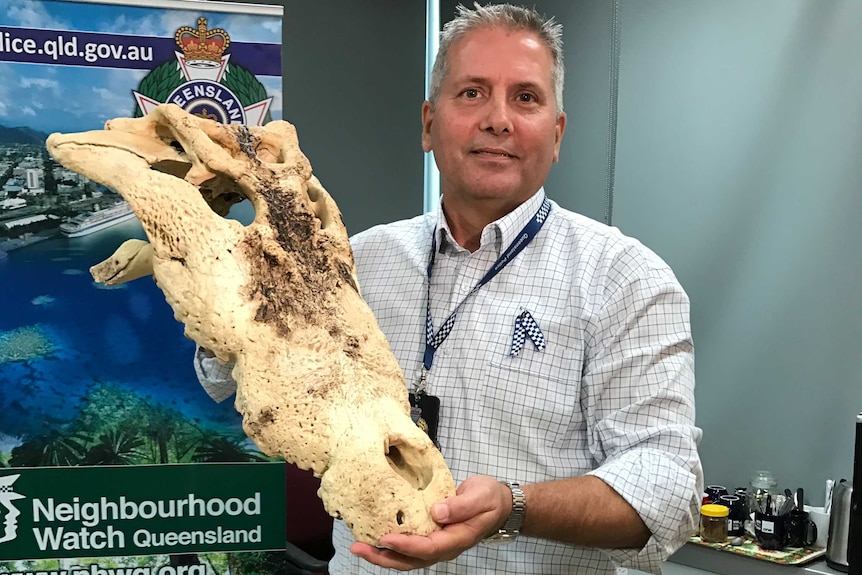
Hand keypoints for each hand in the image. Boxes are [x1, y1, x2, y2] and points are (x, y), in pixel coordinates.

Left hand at [349, 475, 511, 569]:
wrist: (499, 503)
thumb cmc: (490, 498)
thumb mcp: (481, 496)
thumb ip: (461, 505)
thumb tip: (437, 512)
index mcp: (457, 538)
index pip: (429, 548)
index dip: (406, 546)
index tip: (385, 538)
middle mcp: (445, 546)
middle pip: (411, 560)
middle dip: (384, 558)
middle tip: (358, 548)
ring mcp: (437, 544)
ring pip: (407, 558)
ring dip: (382, 555)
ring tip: (358, 546)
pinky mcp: (431, 536)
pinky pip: (409, 547)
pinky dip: (390, 546)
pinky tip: (374, 537)